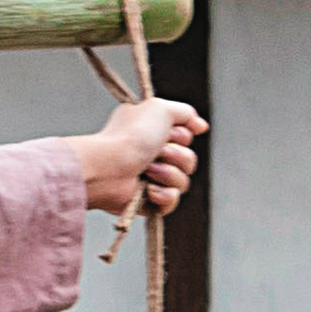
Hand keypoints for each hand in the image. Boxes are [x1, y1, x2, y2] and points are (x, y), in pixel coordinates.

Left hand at [81, 96, 205, 215]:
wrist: (108, 167)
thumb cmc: (130, 136)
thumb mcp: (160, 109)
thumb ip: (185, 112)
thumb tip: (201, 127)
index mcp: (152, 134)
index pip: (186, 138)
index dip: (182, 135)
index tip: (169, 133)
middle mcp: (150, 156)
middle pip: (189, 160)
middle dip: (177, 155)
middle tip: (157, 153)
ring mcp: (148, 180)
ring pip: (183, 182)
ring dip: (168, 174)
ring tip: (147, 171)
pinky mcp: (145, 202)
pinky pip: (172, 202)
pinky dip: (163, 196)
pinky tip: (148, 190)